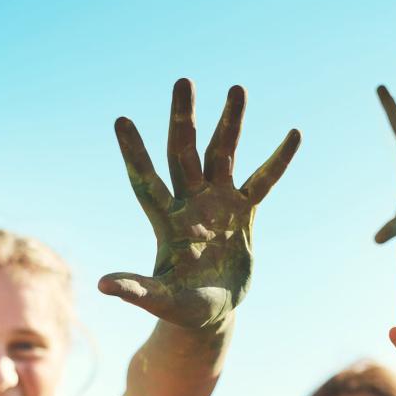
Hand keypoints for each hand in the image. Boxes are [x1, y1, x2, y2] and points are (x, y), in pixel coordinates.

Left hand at [100, 78, 301, 329]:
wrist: (211, 313)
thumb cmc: (183, 309)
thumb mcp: (162, 302)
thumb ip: (137, 290)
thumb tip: (103, 285)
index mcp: (165, 222)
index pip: (146, 180)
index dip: (134, 153)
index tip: (120, 120)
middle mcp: (189, 203)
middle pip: (183, 153)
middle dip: (183, 118)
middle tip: (183, 81)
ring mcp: (217, 203)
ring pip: (222, 155)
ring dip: (229, 123)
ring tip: (237, 87)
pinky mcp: (243, 212)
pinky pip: (262, 180)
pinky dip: (277, 159)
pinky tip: (293, 134)